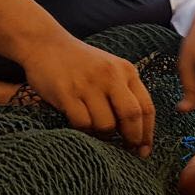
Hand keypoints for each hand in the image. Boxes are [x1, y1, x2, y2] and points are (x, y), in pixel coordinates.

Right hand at [21, 37, 154, 154]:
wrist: (46, 44)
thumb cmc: (81, 64)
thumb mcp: (110, 70)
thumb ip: (125, 93)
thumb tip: (137, 132)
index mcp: (126, 71)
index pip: (146, 107)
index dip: (147, 134)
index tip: (144, 151)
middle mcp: (110, 75)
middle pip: (131, 116)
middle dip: (131, 139)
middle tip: (126, 150)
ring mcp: (88, 84)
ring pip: (106, 124)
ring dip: (103, 136)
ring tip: (96, 131)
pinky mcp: (67, 92)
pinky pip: (82, 124)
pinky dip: (84, 131)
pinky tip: (80, 125)